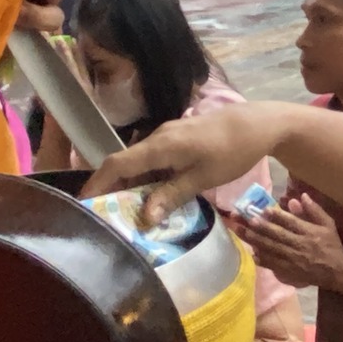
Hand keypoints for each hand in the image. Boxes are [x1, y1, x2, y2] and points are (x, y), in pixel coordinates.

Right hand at [81, 100, 286, 222]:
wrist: (258, 124)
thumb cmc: (232, 152)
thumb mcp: (203, 179)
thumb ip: (172, 196)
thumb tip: (144, 217)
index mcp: (160, 146)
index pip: (117, 164)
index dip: (97, 183)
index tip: (84, 205)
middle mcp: (158, 137)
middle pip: (125, 163)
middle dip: (112, 189)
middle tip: (106, 217)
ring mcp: (168, 135)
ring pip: (139, 162)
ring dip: (131, 185)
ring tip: (128, 213)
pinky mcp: (178, 138)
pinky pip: (153, 159)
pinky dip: (147, 177)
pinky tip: (154, 196)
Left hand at [230, 194, 342, 290]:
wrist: (336, 271)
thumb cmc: (331, 245)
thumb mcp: (328, 224)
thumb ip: (314, 210)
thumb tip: (301, 196)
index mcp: (309, 232)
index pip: (291, 223)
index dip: (277, 216)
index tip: (264, 209)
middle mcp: (299, 245)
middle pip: (277, 235)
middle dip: (259, 227)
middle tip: (244, 219)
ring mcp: (293, 259)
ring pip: (271, 249)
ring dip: (255, 240)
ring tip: (240, 231)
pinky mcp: (289, 271)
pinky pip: (273, 264)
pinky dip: (263, 259)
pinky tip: (252, 253)